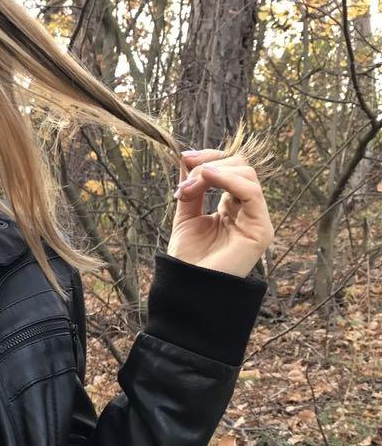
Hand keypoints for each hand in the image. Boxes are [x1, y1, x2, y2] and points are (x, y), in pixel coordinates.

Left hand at [168, 148, 273, 278]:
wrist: (189, 288)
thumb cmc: (189, 258)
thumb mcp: (186, 214)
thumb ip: (192, 187)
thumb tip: (188, 157)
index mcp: (234, 207)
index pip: (232, 168)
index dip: (210, 158)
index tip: (185, 158)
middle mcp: (249, 211)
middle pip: (241, 166)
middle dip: (210, 164)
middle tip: (185, 179)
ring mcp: (258, 220)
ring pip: (247, 174)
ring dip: (214, 171)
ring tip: (190, 186)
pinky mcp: (261, 230)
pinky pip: (251, 192)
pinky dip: (228, 179)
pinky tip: (208, 179)